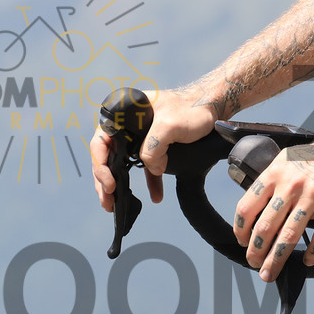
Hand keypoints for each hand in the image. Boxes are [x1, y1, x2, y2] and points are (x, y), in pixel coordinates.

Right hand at [90, 85, 217, 209]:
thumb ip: (154, 147)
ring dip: (121, 186)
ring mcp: (141, 136)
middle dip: (105, 181)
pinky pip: (147, 166)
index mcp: (125, 113)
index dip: (100, 163)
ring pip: (125, 164)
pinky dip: (150, 181)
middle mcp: (128, 124)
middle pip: (108, 155)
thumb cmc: (192, 108)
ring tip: (116, 205)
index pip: (101, 140)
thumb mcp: (170, 125)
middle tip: (107, 200)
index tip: (109, 182)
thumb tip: (152, 168)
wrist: (214, 108)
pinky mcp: (155, 146)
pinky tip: (156, 195)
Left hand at [234, 126, 313, 280]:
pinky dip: (313, 252)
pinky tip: (308, 260)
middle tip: (255, 264)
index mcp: (276, 172)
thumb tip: (263, 207)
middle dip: (256, 252)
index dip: (241, 230)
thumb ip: (276, 180)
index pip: (247, 207)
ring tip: (270, 272)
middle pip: (265, 227)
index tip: (243, 241)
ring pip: (289, 236)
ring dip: (276, 259)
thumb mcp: (292, 159)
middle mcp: (292, 184)